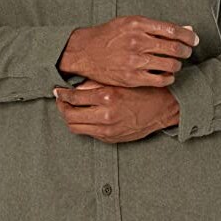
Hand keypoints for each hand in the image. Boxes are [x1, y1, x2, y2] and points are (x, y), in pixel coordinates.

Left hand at [53, 78, 179, 142]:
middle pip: (69, 116)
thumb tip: (74, 86)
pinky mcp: (111, 139)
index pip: (72, 98)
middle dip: (61, 107)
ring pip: (76, 127)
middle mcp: (105, 116)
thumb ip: (95, 83)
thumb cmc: (143, 90)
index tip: (58, 90)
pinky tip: (84, 115)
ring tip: (69, 108)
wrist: (163, 108)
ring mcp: (108, 130)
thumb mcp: (119, 80)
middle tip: (60, 100)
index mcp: (107, 97)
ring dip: (69, 118)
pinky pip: (88, 133)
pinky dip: (83, 124)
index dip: (61, 94)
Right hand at [58, 15, 198, 88]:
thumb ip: (156, 27)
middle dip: (186, 51)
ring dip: (178, 65)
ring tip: (175, 63)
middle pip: (175, 48)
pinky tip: (167, 74)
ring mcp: (135, 61)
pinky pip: (160, 79)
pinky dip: (169, 78)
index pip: (173, 30)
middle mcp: (137, 41)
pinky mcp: (132, 77)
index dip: (188, 36)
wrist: (85, 52)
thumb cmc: (108, 36)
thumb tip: (186, 29)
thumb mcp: (130, 23)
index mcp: (137, 25)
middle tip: (187, 52)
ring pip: (170, 65)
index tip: (193, 39)